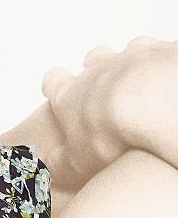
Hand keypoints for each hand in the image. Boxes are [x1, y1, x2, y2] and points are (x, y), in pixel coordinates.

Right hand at [42, 37, 177, 181]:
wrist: (154, 104)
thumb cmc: (110, 132)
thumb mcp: (77, 161)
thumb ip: (61, 162)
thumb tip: (52, 165)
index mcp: (71, 94)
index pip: (54, 82)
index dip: (54, 85)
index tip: (53, 89)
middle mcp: (100, 69)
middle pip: (93, 60)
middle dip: (95, 70)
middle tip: (102, 90)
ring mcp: (134, 57)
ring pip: (128, 52)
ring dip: (131, 66)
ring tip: (139, 86)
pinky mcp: (166, 53)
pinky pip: (161, 53)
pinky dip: (162, 65)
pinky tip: (167, 82)